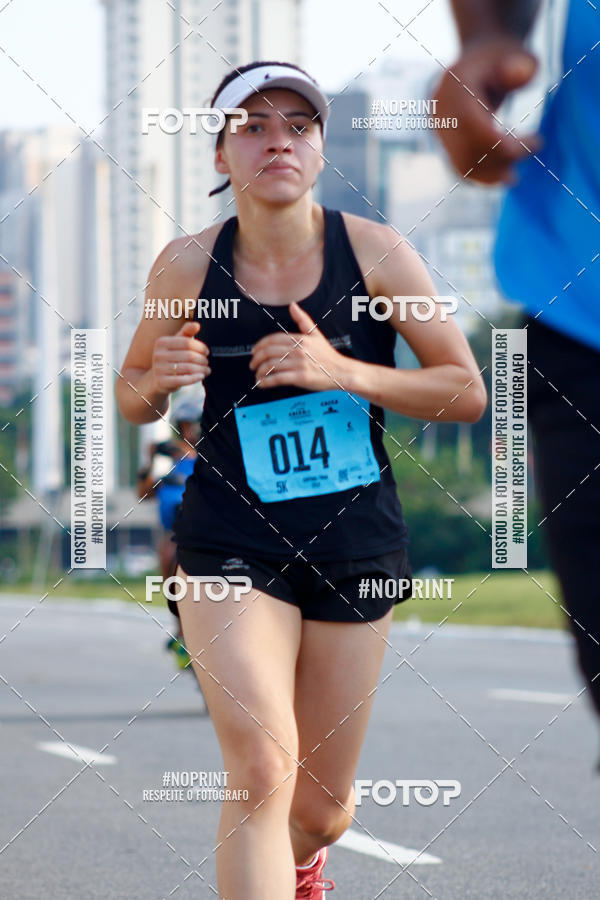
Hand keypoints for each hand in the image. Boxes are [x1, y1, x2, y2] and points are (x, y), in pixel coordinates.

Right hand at [150, 320, 210, 393]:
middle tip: (207, 362)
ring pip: (188, 368)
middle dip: (202, 359)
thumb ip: (186, 333)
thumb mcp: (176, 344)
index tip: (207, 352)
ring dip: (201, 369)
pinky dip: (195, 378)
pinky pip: (183, 380)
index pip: (187, 342)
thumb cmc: (170, 359)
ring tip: (207, 370)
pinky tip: (201, 376)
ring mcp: (159, 369)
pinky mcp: (162, 382)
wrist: (156, 379)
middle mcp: (158, 355)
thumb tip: (197, 325)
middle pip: (189, 356)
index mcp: (162, 342)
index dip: (200, 347)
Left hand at [249, 302, 351, 391]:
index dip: (259, 346)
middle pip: (268, 352)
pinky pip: (278, 378)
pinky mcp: (301, 377)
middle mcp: (298, 350)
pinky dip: (266, 382)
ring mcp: (299, 364)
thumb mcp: (316, 334)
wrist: (342, 372)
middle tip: (252, 365)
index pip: (272, 340)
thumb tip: (292, 305)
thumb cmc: (328, 355)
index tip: (254, 352)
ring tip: (257, 376)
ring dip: (260, 372)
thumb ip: (303, 320)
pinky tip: (262, 384)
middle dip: (256, 359)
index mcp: (300, 339)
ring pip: (271, 366)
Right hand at [432, 37, 541, 184]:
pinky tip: (502, 176)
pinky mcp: (444, 141)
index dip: (504, 144)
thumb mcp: (515, 52)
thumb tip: (522, 72)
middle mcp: (440, 110)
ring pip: (461, 164)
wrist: (478, 59)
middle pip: (466, 149)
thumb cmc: (502, 55)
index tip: (538, 142)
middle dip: (500, 161)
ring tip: (513, 177)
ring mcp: (439, 127)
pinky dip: (482, 176)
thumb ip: (520, 64)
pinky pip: (460, 166)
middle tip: (530, 155)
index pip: (475, 127)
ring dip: (490, 175)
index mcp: (454, 86)